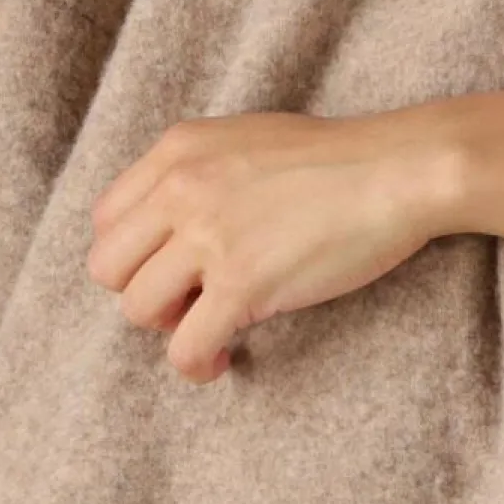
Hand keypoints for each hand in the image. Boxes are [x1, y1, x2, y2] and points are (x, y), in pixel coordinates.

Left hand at [86, 109, 458, 384]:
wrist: (396, 170)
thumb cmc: (337, 157)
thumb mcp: (247, 138)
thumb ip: (199, 171)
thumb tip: (171, 224)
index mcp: (179, 149)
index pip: (107, 217)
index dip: (134, 253)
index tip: (168, 267)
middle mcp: (181, 187)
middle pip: (109, 266)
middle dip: (143, 290)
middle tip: (187, 299)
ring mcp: (210, 236)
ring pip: (138, 309)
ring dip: (170, 327)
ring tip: (209, 325)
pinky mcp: (242, 284)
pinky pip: (185, 348)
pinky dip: (197, 365)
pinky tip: (221, 360)